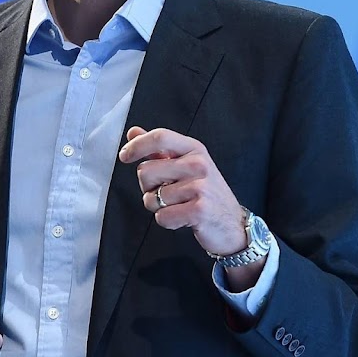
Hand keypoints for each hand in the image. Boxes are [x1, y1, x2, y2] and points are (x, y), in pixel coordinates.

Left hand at [119, 126, 246, 255]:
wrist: (233, 225)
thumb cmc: (205, 193)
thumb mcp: (186, 165)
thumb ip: (159, 149)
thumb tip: (133, 132)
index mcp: (194, 149)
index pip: (160, 137)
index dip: (137, 146)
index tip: (124, 156)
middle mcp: (199, 164)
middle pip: (146, 171)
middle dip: (147, 187)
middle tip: (166, 192)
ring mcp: (200, 187)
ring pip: (152, 197)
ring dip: (158, 207)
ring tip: (178, 206)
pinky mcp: (199, 210)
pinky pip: (162, 216)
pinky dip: (167, 221)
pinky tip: (183, 218)